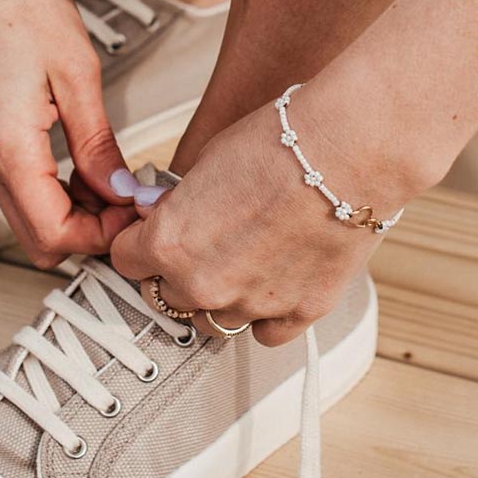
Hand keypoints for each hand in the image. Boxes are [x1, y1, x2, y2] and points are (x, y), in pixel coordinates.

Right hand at [0, 0, 135, 267]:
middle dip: (89, 234)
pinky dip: (59, 195)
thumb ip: (98, 146)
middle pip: (40, 242)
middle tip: (128, 200)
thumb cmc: (21, 5)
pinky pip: (24, 194)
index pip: (55, 234)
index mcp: (9, 149)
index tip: (135, 207)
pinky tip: (88, 167)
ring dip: (76, 215)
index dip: (101, 235)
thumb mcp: (78, 76)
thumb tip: (121, 192)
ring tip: (115, 179)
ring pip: (32, 222)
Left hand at [111, 96, 425, 345]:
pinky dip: (266, 316)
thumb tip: (160, 215)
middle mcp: (204, 284)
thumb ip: (176, 204)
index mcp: (170, 245)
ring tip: (243, 263)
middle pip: (167, 297)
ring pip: (214, 322)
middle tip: (204, 246)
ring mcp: (251, 304)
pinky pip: (266, 334)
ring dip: (220, 298)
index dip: (139, 245)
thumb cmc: (281, 143)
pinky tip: (274, 285)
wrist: (351, 149)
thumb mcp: (204, 162)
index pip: (126, 262)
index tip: (150, 240)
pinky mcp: (298, 313)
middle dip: (178, 273)